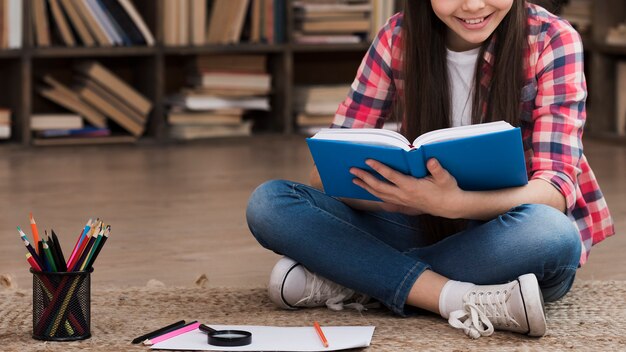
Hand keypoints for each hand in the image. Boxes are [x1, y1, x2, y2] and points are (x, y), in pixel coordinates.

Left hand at [350, 158, 465, 217]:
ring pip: (379, 194)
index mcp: (412, 186)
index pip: (391, 176)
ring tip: (354, 179)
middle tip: (352, 170)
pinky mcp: (402, 203)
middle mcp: (403, 195)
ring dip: (366, 186)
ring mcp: (402, 200)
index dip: (379, 168)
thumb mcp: (445, 178)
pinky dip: (373, 193)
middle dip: (365, 178)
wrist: (449, 206)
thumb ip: (437, 169)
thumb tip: (430, 160)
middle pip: (379, 186)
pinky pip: (384, 199)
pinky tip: (367, 189)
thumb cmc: (447, 189)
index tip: (368, 160)